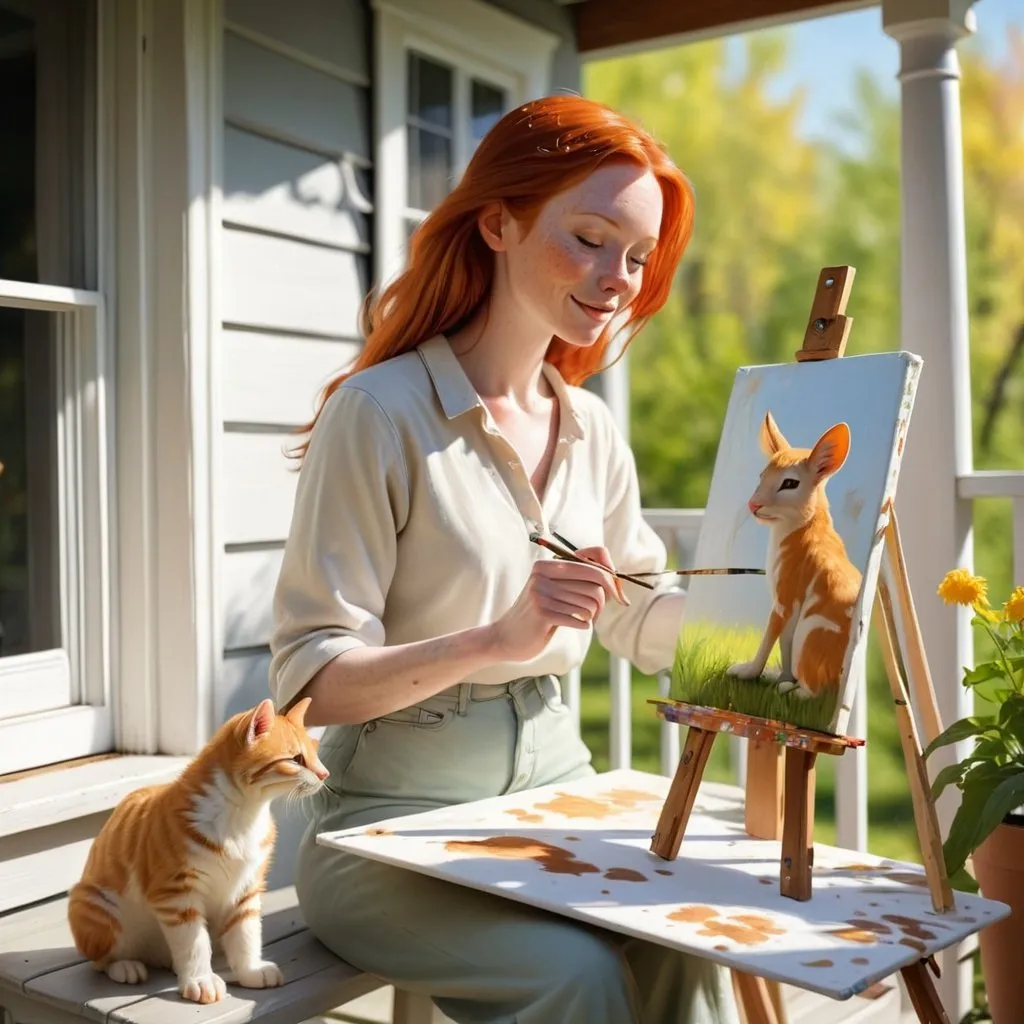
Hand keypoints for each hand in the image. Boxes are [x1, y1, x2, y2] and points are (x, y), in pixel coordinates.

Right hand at [489, 546, 624, 661]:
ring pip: (590, 603)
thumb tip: (617, 579)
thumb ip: (580, 579)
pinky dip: (583, 625)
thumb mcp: (557, 590)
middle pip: (596, 583)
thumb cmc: (540, 614)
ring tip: (580, 620)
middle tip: (595, 614)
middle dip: (604, 603)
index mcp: (548, 564)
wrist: (507, 638)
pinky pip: (580, 619)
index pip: (594, 560)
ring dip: (591, 617)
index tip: (618, 595)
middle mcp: (543, 574)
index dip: (612, 578)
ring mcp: (540, 593)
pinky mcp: (542, 613)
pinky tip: (573, 625)